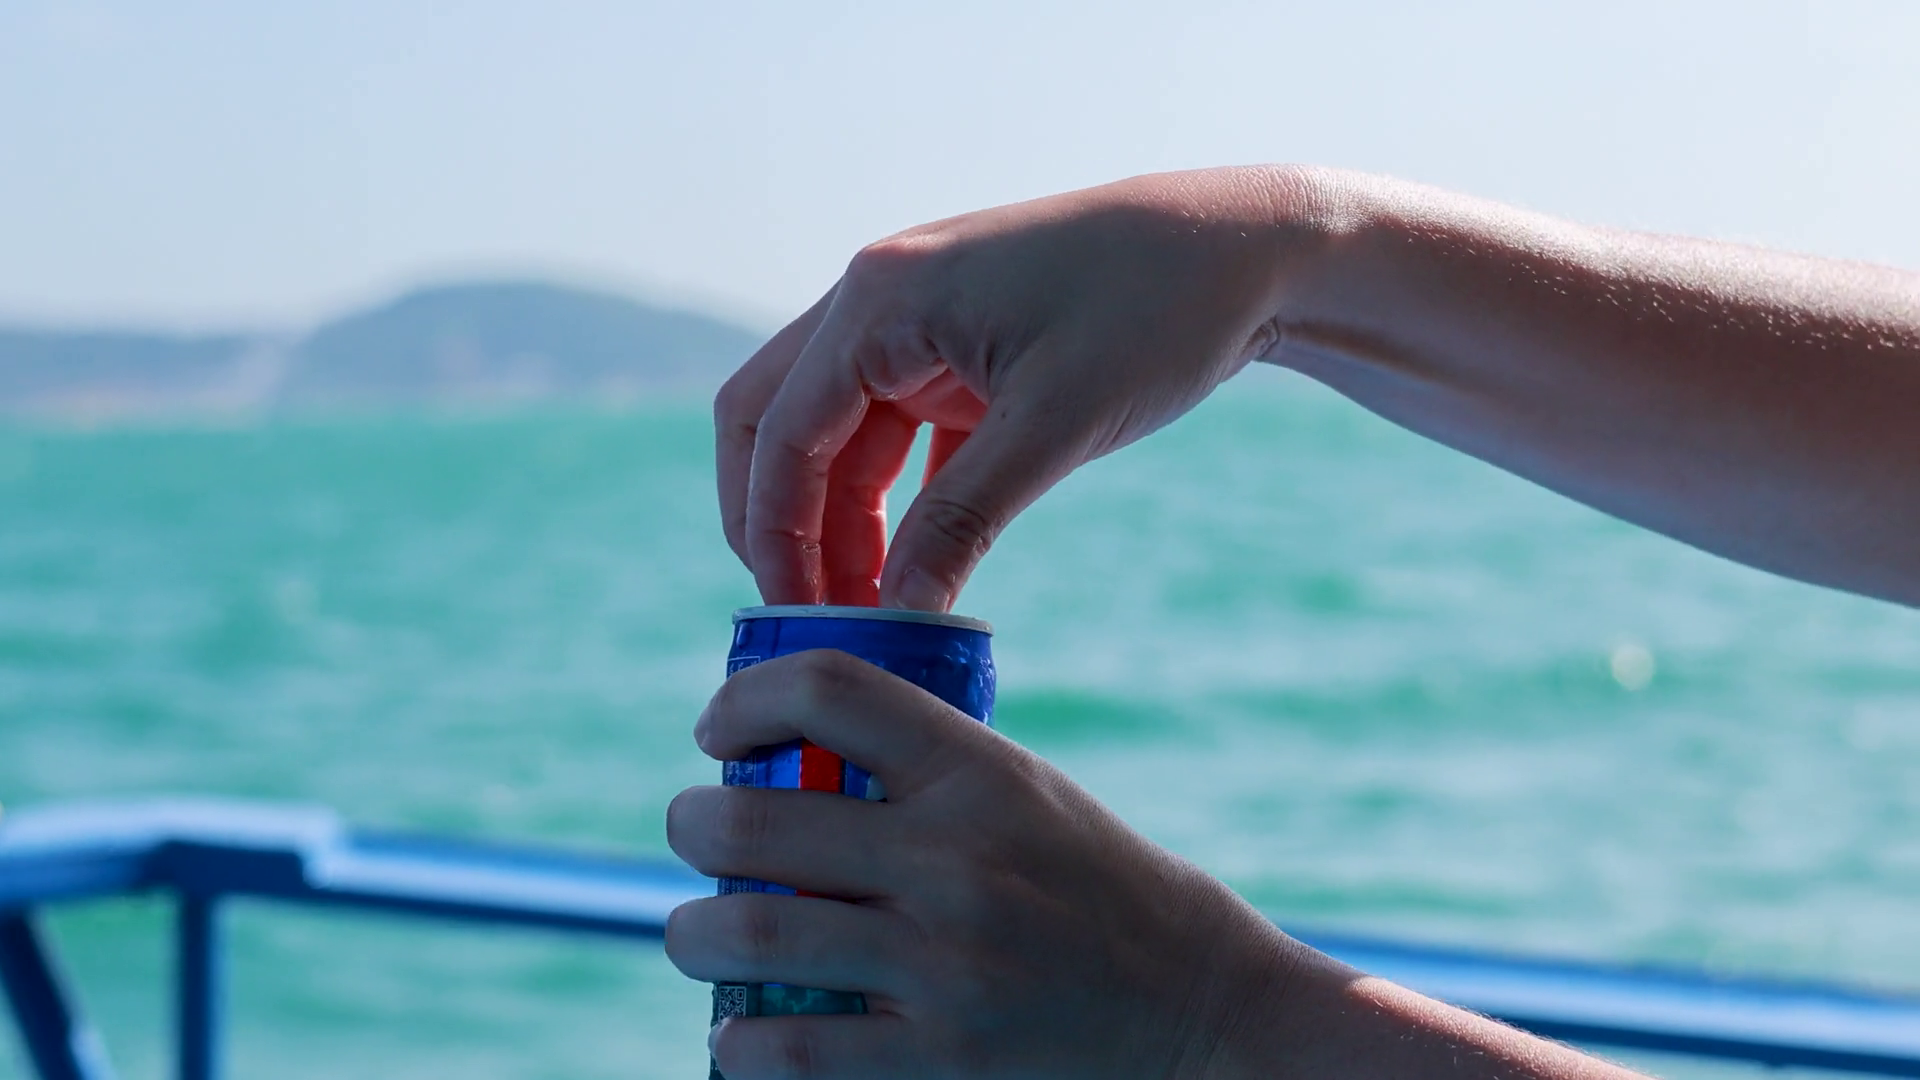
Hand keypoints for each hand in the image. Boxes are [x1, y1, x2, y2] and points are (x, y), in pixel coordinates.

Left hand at [664, 649, 1307, 1079]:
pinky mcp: (944, 1060)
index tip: (718, 735)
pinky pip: (792, 1053)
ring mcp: (947, 964)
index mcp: (978, 771)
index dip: (743, 701)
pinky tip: (742, 1034)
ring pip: (749, 939)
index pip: (827, 690)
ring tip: (696, 932)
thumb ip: (916, 770)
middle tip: (693, 831)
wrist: (1200, 1005)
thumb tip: (777, 758)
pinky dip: (741, 1045)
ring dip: (691, 934)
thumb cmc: (1093, 883)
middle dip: (690, 824)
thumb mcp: (1020, 792)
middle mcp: (956, 859)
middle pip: (752, 822)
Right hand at [715, 166, 1326, 608]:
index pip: (781, 432)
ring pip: (838, 436)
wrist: (1245, 250)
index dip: (775, 535)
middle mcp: (880, 301)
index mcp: (880, 300)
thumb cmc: (1153, 313)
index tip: (799, 621)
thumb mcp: (1054, 426)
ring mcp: (919, 323)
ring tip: (872, 611)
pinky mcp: (963, 352)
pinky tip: (916, 569)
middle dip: (781, 524)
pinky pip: (898, 436)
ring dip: (842, 522)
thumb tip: (897, 613)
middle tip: (809, 615)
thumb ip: (961, 520)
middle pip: (776, 424)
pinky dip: (898, 502)